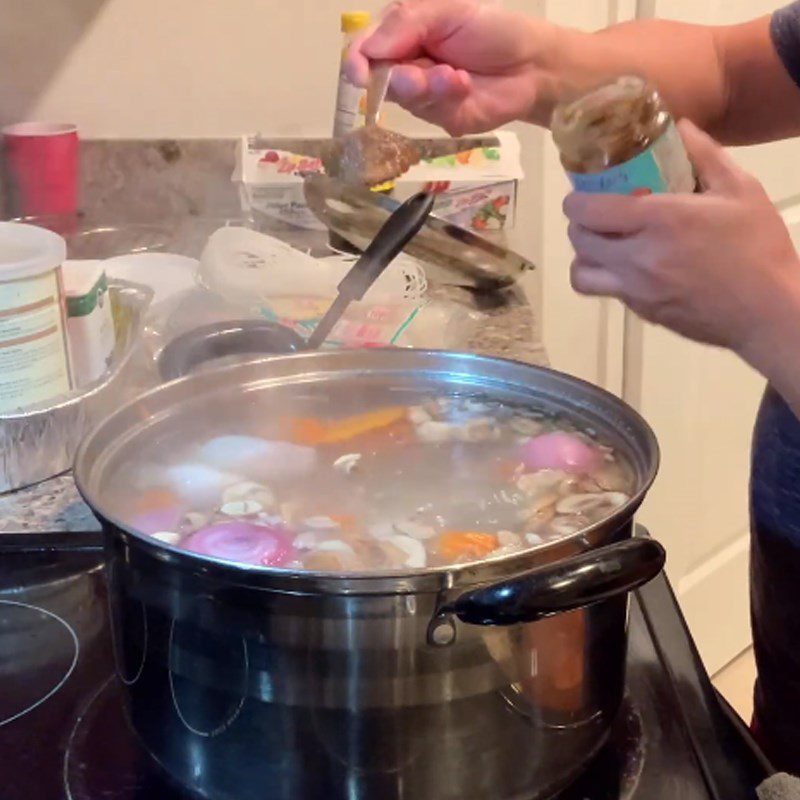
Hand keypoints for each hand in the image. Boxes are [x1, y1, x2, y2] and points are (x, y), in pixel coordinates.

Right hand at [345, 0, 563, 134]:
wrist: (532, 64)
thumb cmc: (492, 29)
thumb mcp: (448, 10)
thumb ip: (406, 24)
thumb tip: (368, 49)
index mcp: (403, 33)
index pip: (365, 48)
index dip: (355, 62)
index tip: (357, 73)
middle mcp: (406, 64)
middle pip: (377, 78)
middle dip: (396, 77)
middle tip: (417, 74)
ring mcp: (422, 95)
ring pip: (403, 97)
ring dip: (425, 87)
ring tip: (452, 76)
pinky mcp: (440, 118)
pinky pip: (429, 112)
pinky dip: (445, 96)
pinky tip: (463, 84)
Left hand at [564, 119, 799, 357]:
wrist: (767, 311)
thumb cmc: (757, 246)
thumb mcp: (740, 190)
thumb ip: (706, 155)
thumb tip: (680, 127)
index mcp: (659, 221)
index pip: (588, 210)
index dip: (576, 200)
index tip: (584, 193)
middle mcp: (637, 257)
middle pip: (578, 240)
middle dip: (580, 224)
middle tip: (597, 215)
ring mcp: (636, 289)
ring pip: (581, 275)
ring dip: (585, 257)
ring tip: (605, 245)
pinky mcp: (641, 312)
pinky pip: (607, 292)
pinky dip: (607, 277)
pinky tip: (632, 266)